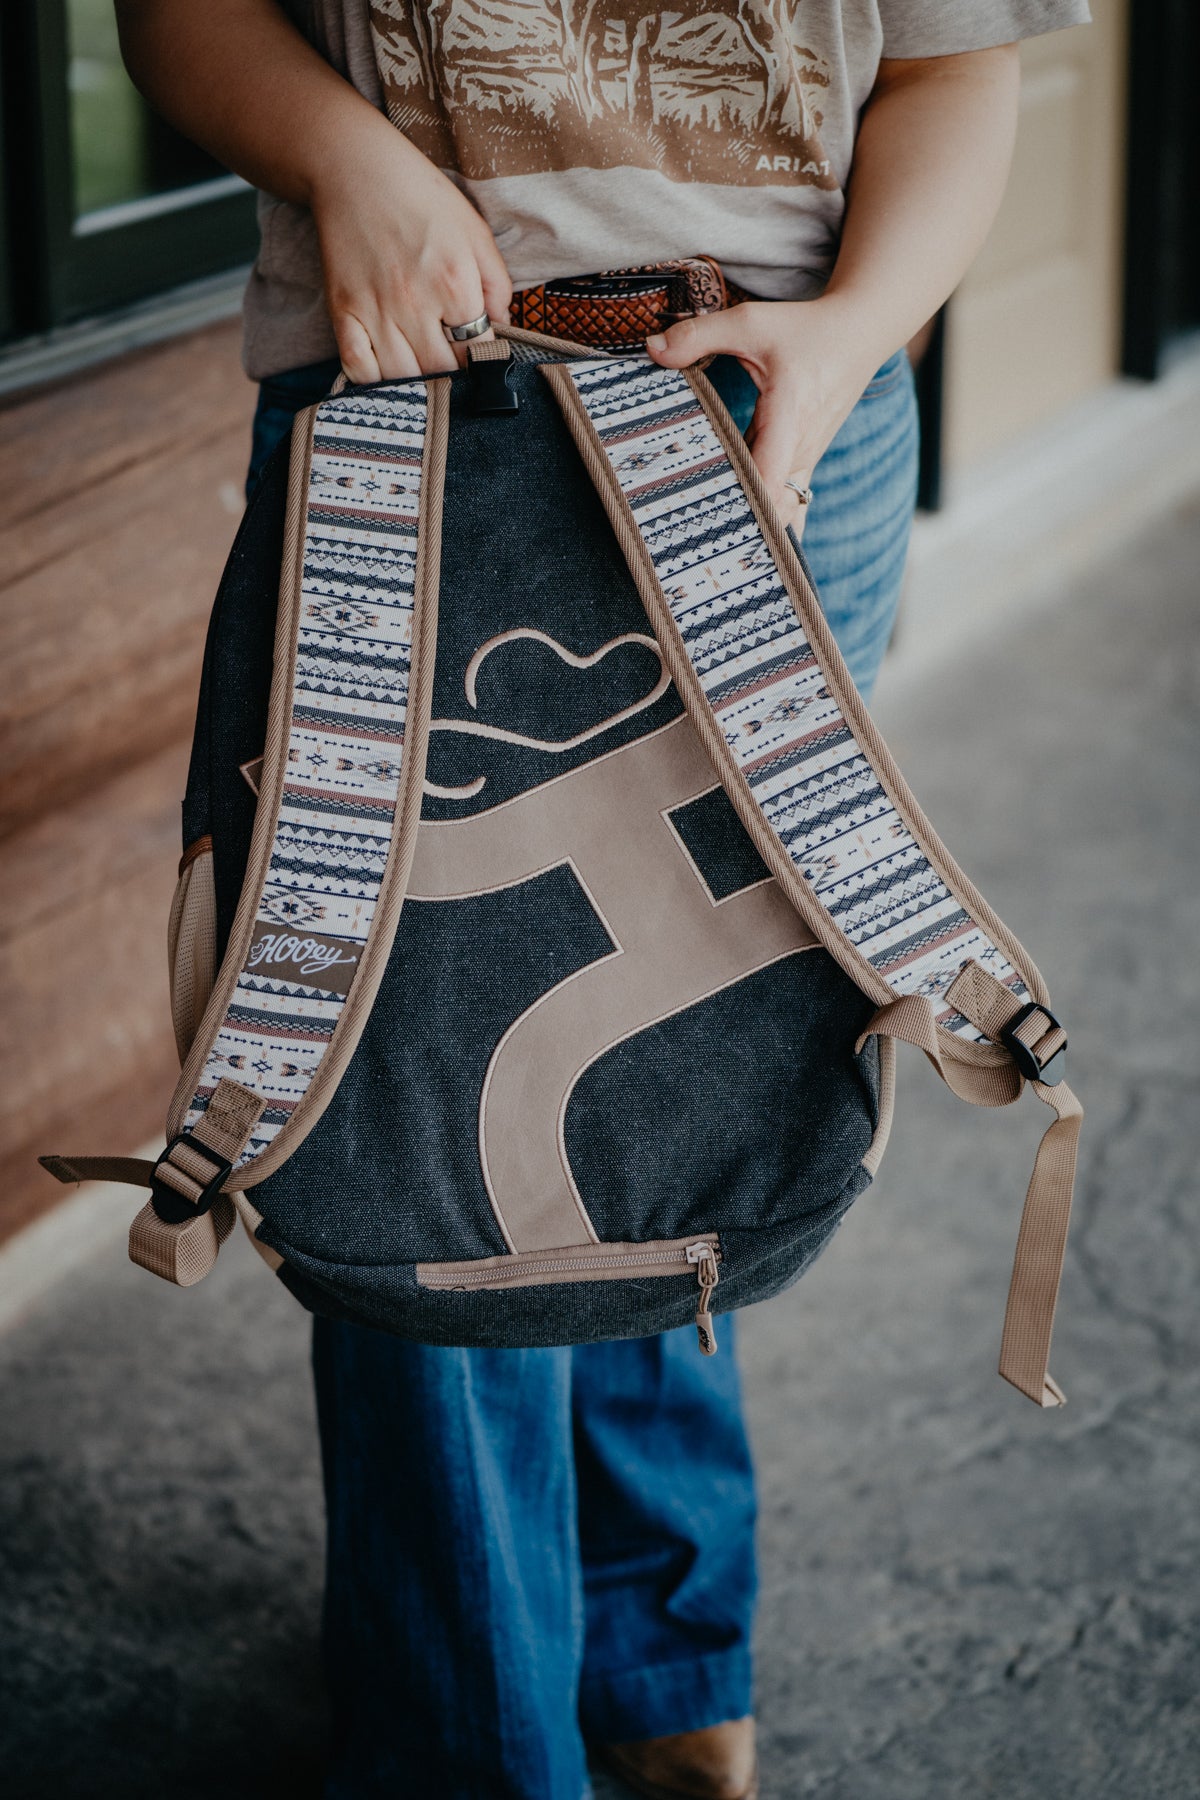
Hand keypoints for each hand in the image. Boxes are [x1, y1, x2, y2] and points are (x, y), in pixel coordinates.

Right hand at [310, 114, 511, 380]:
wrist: (355, 168)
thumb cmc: (420, 197)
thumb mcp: (475, 231)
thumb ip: (497, 283)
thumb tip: (502, 326)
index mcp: (455, 283)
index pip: (480, 350)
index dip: (485, 359)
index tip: (482, 357)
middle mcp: (416, 304)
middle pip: (444, 371)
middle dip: (455, 375)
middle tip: (455, 368)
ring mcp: (376, 311)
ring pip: (404, 378)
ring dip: (419, 384)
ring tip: (426, 373)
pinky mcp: (343, 312)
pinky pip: (358, 368)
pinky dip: (374, 381)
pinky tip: (388, 373)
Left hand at [646, 299, 883, 535]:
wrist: (859, 334)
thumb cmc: (806, 330)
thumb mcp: (750, 322)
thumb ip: (699, 335)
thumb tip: (651, 348)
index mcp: (790, 415)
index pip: (771, 476)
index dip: (746, 502)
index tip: (712, 517)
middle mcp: (802, 447)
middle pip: (774, 506)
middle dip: (741, 526)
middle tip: (695, 548)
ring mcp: (807, 461)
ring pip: (785, 513)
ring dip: (755, 530)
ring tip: (713, 556)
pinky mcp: (805, 465)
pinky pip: (791, 507)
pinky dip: (773, 526)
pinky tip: (748, 550)